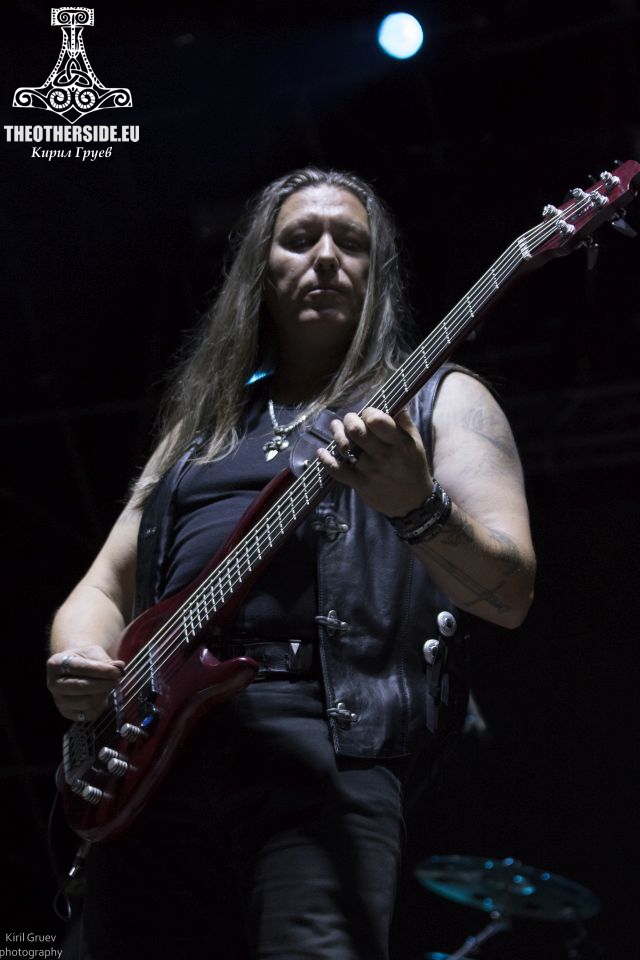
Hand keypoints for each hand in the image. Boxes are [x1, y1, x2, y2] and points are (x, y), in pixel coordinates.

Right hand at [46, 646, 124, 721]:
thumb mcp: (92, 652)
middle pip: (81, 687)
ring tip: (110, 684)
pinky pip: (90, 713)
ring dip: (104, 693)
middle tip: (117, 678)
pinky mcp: (68, 713)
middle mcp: (54, 684)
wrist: (74, 670)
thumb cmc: (83, 659)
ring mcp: (59, 701)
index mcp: (56, 664)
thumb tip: (119, 667)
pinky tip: (103, 694)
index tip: (116, 671)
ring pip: (87, 702)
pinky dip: (101, 704)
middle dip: (104, 683)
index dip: (100, 670)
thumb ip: (105, 659)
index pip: (78, 668)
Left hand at [317, 406, 432, 516]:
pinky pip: (337, 470)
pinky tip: (321, 452)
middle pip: (356, 431)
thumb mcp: (415, 443)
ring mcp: (370, 471)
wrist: (413, 504)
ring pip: (345, 448)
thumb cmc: (413, 468)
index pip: (376, 420)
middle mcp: (383, 456)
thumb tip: (394, 400)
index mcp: (398, 443)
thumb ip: (404, 422)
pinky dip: (326, 460)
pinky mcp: (360, 485)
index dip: (368, 413)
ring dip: (337, 435)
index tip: (367, 415)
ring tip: (335, 427)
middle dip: (349, 420)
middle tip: (349, 420)